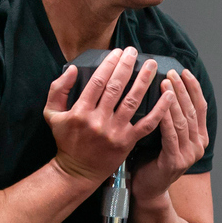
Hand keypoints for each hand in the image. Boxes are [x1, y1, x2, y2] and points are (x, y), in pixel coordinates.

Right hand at [43, 47, 173, 181]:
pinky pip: (147, 124)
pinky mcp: (128, 142)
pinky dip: (160, 109)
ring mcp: (115, 132)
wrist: (77, 171)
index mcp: (80, 111)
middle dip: (126, 66)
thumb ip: (57, 89)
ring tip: (151, 65)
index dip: (109, 64)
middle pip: (116, 87)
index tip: (117, 51)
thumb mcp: (52, 114)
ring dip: (144, 81)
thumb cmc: (66, 141)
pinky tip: (169, 95)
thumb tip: (71, 68)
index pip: (97, 81)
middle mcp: (98, 120)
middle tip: (134, 51)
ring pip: (132, 101)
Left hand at [129, 68, 210, 202]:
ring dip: (173, 100)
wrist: (148, 188)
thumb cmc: (153, 159)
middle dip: (182, 89)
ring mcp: (188, 155)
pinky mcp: (174, 161)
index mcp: (200, 138)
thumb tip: (166, 88)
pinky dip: (166, 117)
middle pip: (192, 111)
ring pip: (183, 121)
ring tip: (165, 83)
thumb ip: (172, 118)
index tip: (184, 72)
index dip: (194, 88)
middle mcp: (198, 146)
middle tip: (172, 72)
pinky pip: (170, 134)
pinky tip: (160, 105)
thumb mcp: (168, 135)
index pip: (200, 108)